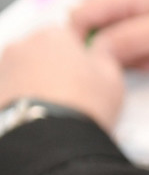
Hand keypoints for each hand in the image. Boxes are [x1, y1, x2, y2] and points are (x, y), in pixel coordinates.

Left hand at [0, 27, 123, 131]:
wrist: (50, 139)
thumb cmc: (81, 105)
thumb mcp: (112, 78)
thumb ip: (106, 56)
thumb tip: (102, 49)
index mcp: (53, 34)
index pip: (69, 36)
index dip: (81, 56)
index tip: (90, 74)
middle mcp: (23, 46)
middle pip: (44, 53)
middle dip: (57, 69)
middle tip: (76, 96)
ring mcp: (3, 70)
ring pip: (26, 73)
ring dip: (39, 86)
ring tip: (57, 112)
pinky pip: (13, 93)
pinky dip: (24, 101)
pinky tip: (41, 119)